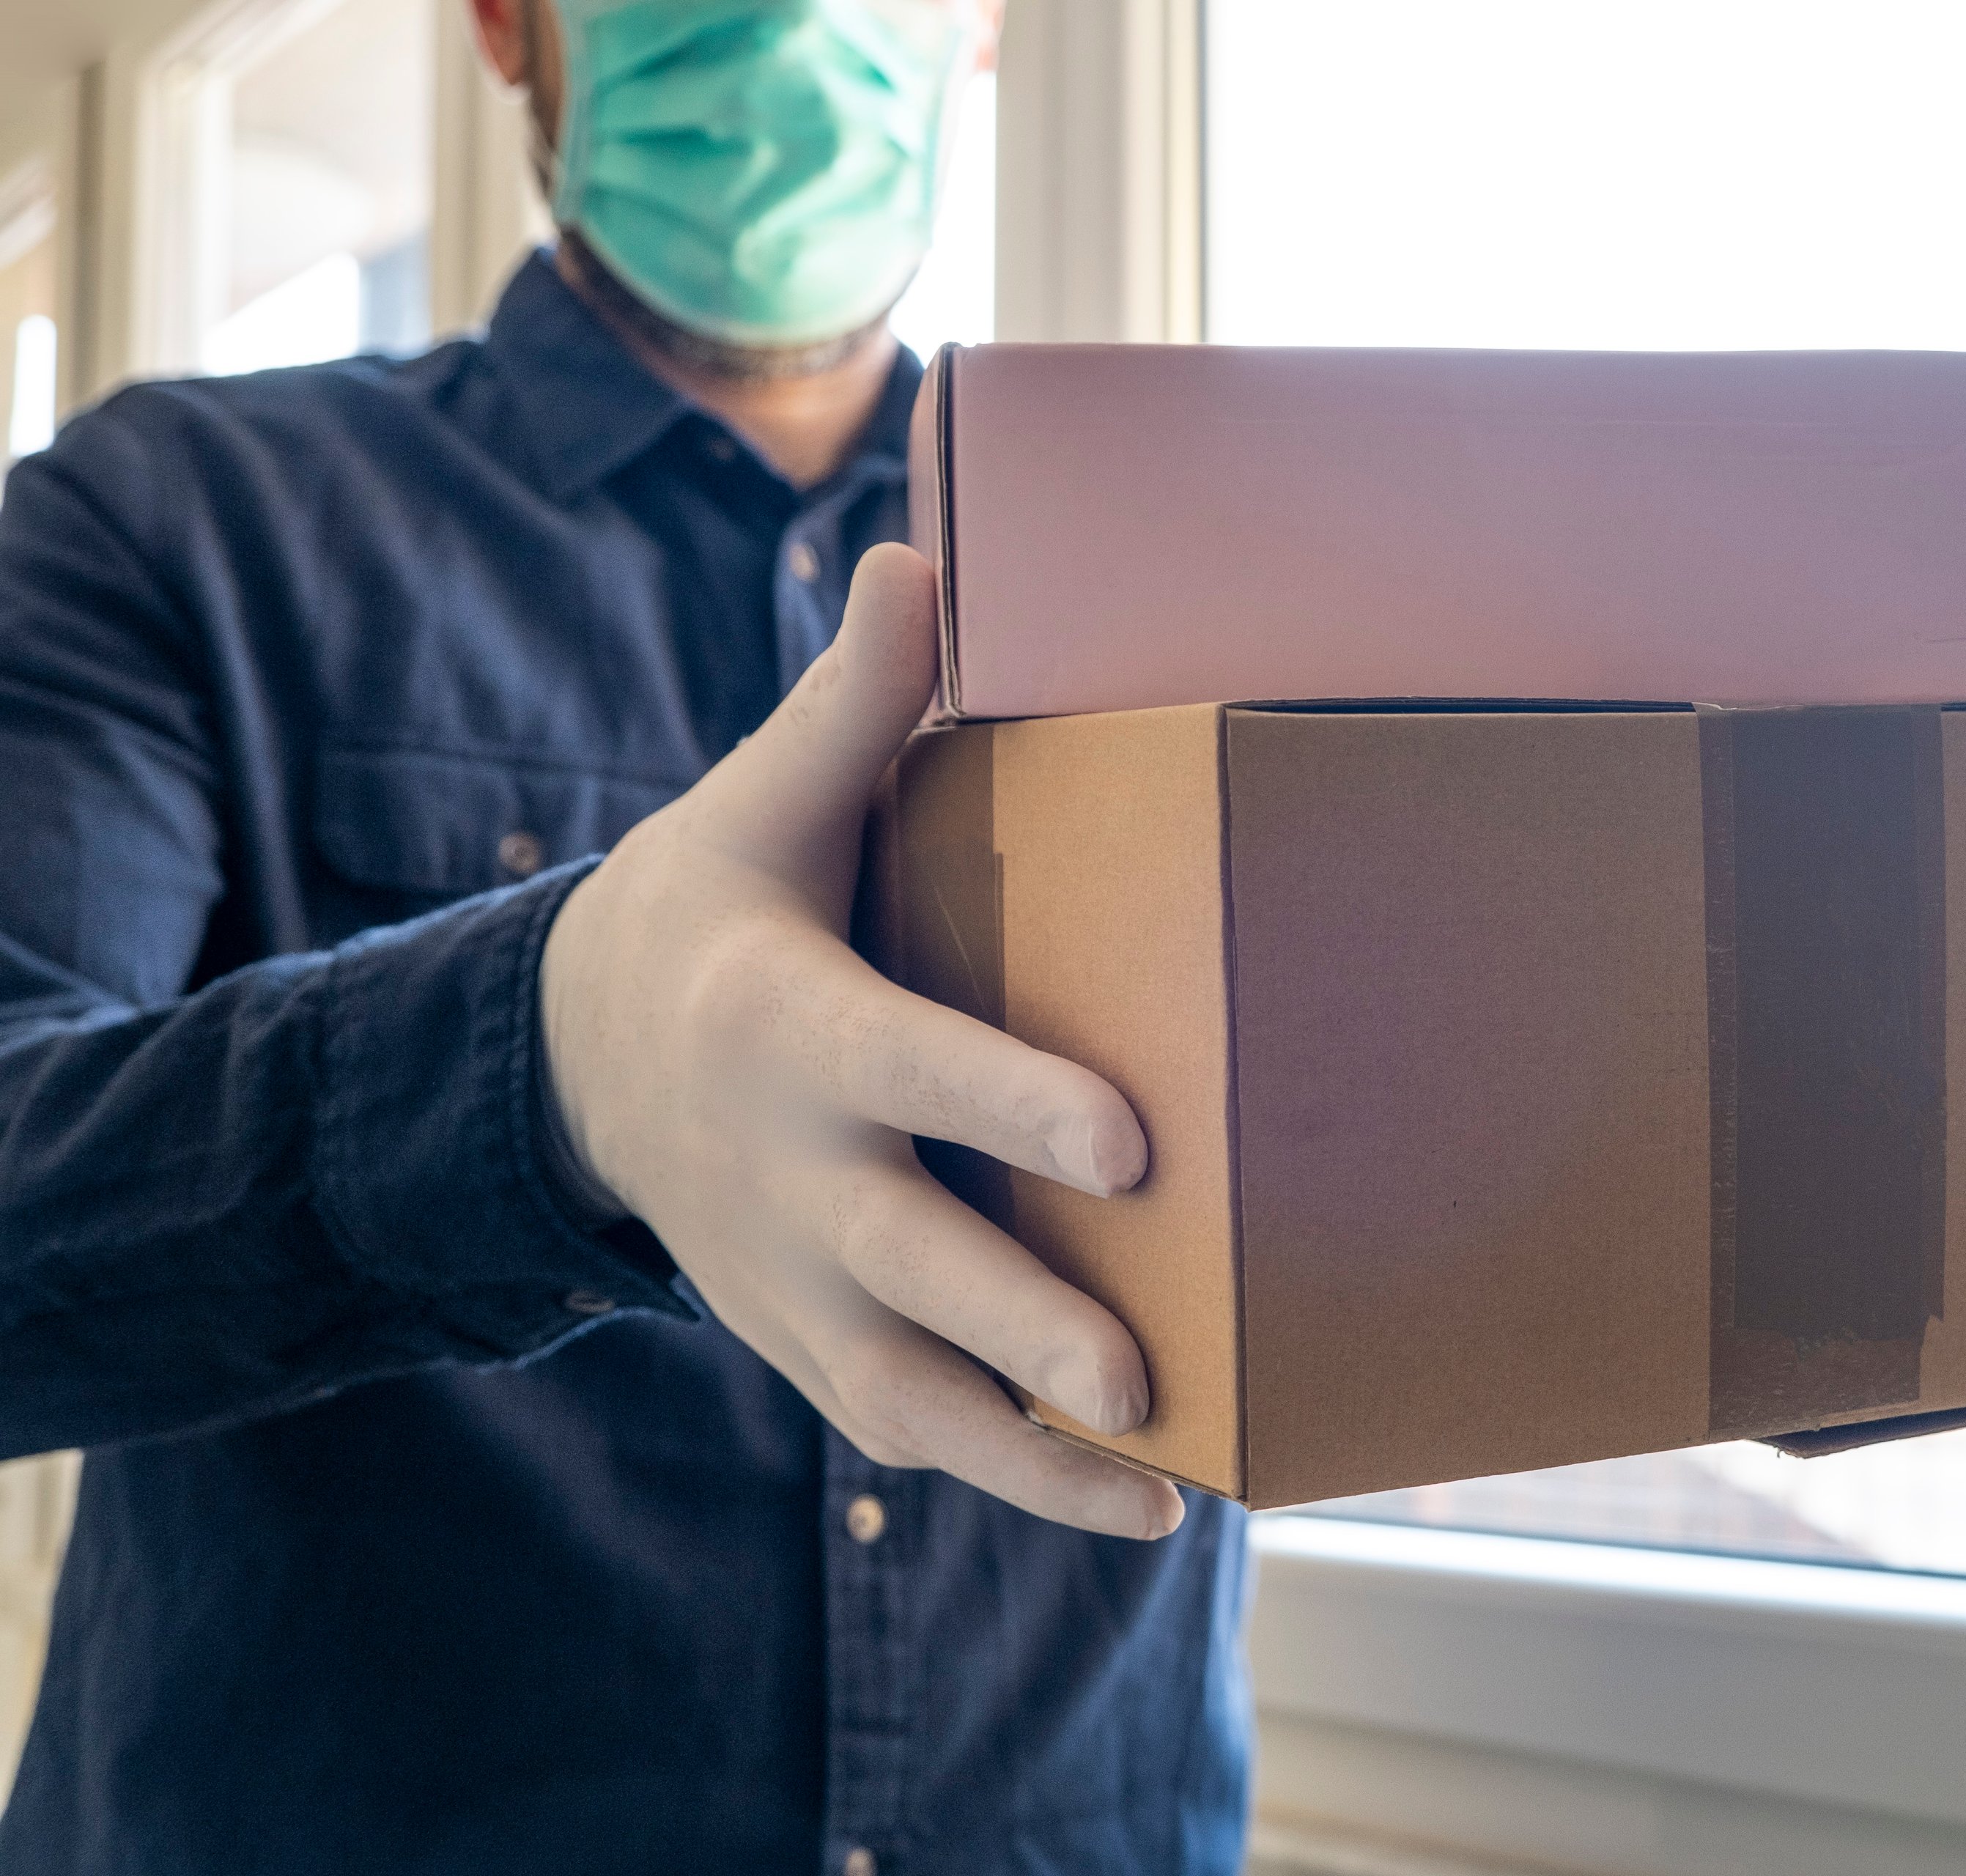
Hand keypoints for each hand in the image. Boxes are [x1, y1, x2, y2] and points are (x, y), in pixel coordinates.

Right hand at [539, 543, 1181, 1538]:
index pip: (907, 1068)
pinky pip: (898, 1424)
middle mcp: (781, 1169)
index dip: (1008, 1104)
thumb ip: (852, 706)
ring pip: (903, 1387)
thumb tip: (918, 556)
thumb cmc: (709, 909)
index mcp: (784, 1025)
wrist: (572, 1060)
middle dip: (1017, 1323)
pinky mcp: (799, 1338)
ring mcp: (783, 1273)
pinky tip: (1125, 1508)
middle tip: (1141, 1377)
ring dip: (1027, 1454)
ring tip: (1164, 1493)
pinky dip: (1003, 1476)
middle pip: (904, 1263)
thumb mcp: (759, 804)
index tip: (1130, 1143)